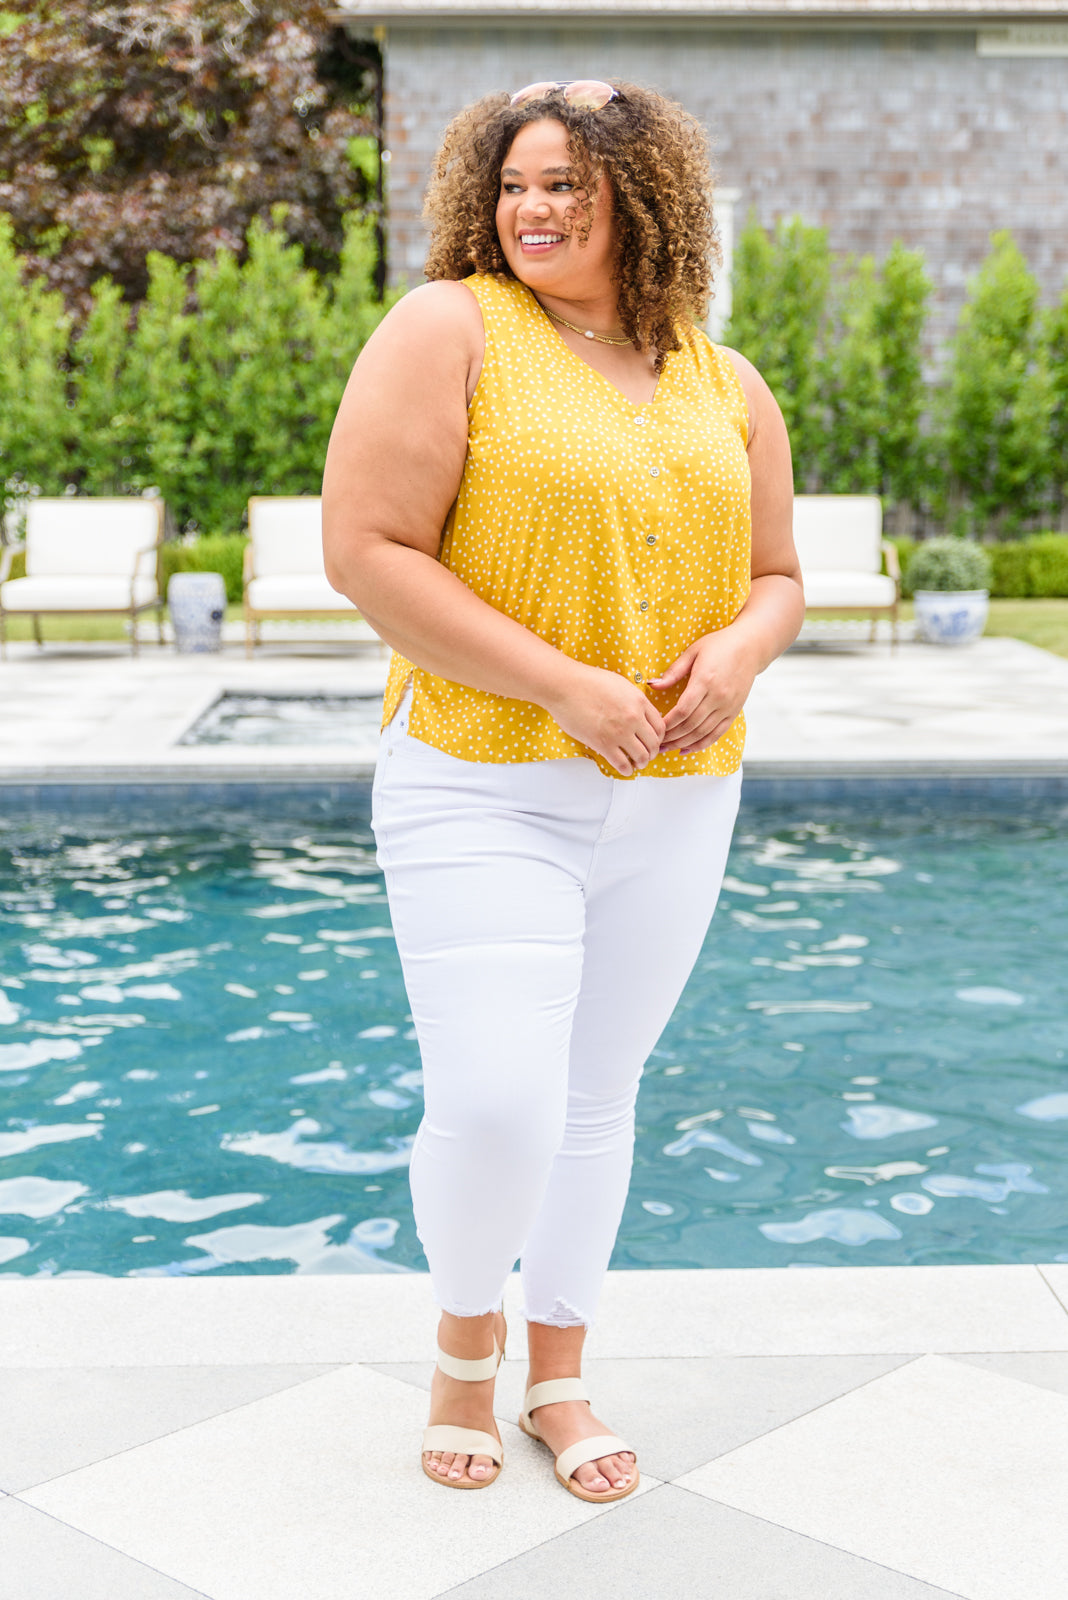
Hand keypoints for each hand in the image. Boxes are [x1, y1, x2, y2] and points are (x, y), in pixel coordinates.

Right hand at [546, 664, 665, 775]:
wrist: (565, 686)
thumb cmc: (587, 681)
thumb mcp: (621, 684)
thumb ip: (634, 700)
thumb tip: (640, 713)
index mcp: (639, 701)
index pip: (660, 726)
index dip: (658, 737)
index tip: (653, 740)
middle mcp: (633, 718)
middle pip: (653, 743)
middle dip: (652, 752)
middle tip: (647, 754)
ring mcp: (619, 732)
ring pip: (641, 757)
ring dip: (641, 762)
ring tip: (637, 763)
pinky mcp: (603, 744)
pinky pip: (622, 764)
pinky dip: (627, 770)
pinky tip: (625, 768)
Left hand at [648, 631, 756, 753]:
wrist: (751, 647)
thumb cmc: (720, 645)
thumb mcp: (693, 652)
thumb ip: (673, 672)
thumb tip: (652, 685)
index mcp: (705, 680)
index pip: (683, 710)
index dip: (668, 723)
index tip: (655, 727)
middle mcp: (718, 696)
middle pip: (691, 725)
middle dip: (672, 736)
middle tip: (656, 743)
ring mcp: (728, 706)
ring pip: (703, 733)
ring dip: (683, 743)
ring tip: (667, 748)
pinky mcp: (734, 712)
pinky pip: (717, 734)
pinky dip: (701, 744)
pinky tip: (686, 748)